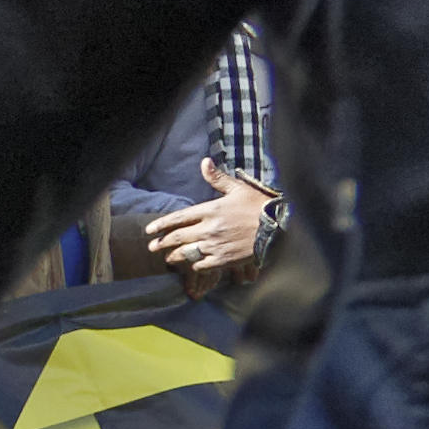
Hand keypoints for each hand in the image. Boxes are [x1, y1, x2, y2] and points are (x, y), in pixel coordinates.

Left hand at [151, 159, 273, 280]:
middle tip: (152, 247)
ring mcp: (215, 245)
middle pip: (178, 238)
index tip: (149, 230)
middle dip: (162, 243)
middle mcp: (209, 228)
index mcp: (210, 210)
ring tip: (168, 258)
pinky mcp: (224, 259)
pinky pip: (202, 265)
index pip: (179, 218)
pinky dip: (195, 266)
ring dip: (175, 256)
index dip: (161, 225)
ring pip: (187, 253)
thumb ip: (218, 178)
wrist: (278, 226)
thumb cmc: (259, 205)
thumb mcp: (238, 188)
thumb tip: (204, 162)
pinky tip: (193, 265)